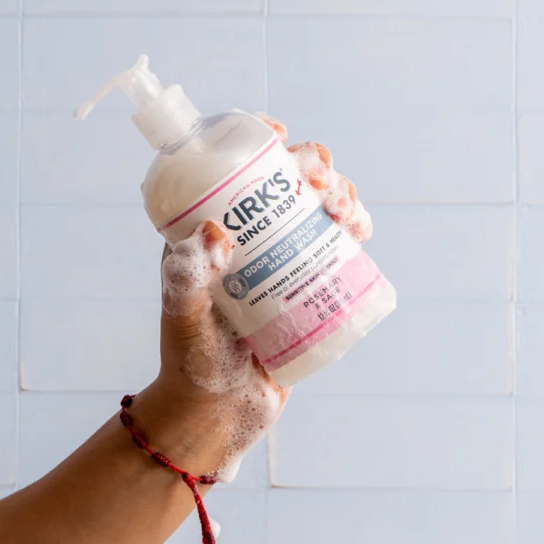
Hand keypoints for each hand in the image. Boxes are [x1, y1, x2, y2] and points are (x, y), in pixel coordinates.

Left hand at [133, 115, 372, 481]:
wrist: (220, 407)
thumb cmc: (193, 361)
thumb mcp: (183, 315)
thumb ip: (186, 278)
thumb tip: (216, 231)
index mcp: (210, 233)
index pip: (231, 173)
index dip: (255, 143)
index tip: (277, 137)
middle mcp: (247, 240)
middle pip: (283, 185)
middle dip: (313, 169)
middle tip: (324, 184)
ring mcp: (278, 261)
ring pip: (314, 211)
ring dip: (340, 195)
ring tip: (349, 213)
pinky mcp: (303, 284)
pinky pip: (330, 246)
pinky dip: (351, 229)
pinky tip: (360, 231)